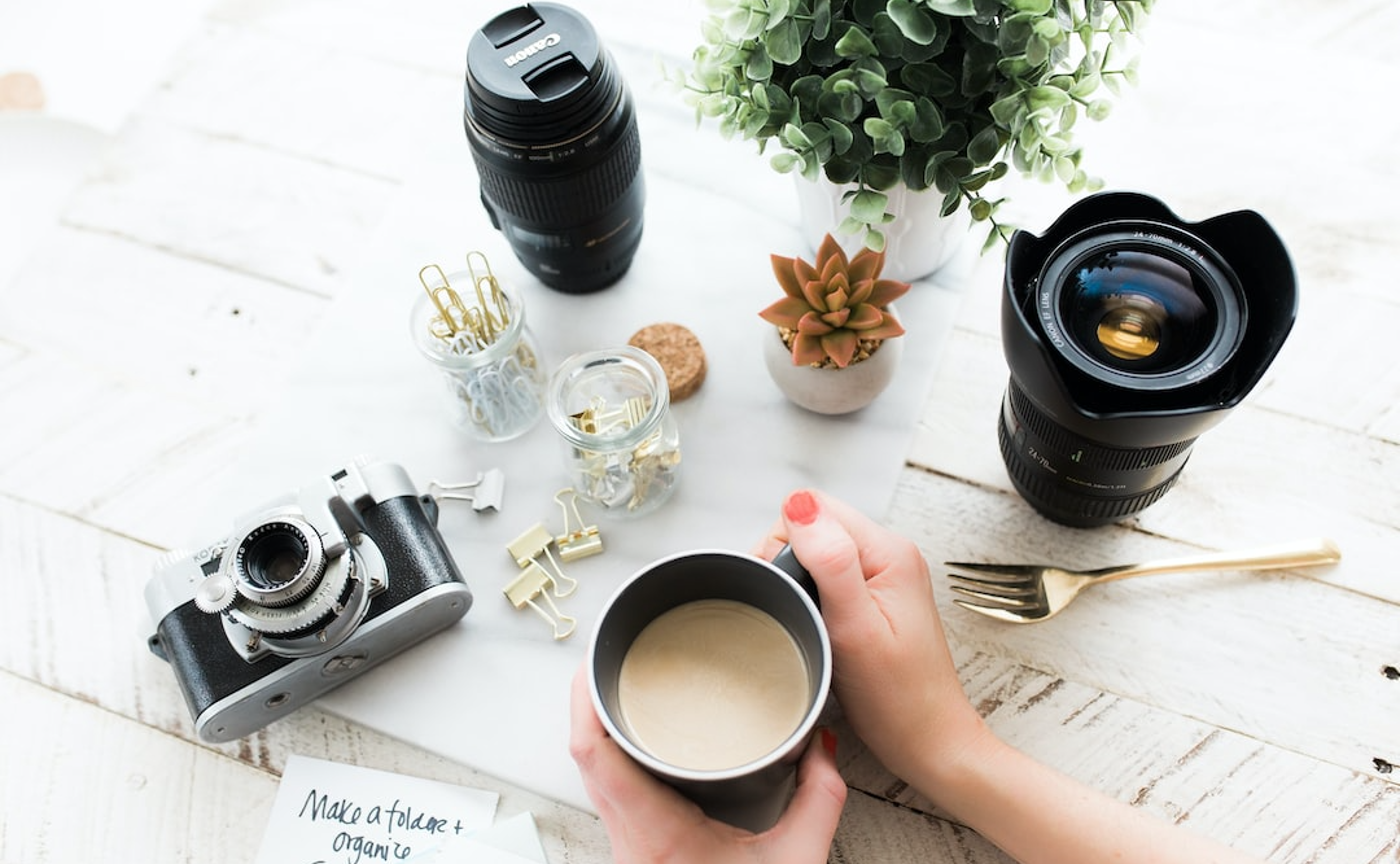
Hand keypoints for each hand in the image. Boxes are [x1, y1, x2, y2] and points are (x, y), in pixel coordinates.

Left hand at [568, 665, 846, 863]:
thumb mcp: (796, 862)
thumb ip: (819, 798)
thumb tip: (824, 744)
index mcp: (653, 833)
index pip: (592, 754)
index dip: (584, 702)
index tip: (595, 662)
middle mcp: (628, 837)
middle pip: (583, 751)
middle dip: (589, 695)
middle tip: (609, 650)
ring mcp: (627, 844)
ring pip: (591, 769)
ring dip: (597, 720)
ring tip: (618, 675)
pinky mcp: (637, 847)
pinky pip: (608, 785)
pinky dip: (613, 746)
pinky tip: (633, 726)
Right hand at [754, 489, 990, 796]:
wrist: (928, 741)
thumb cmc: (898, 698)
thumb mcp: (855, 628)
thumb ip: (830, 561)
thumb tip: (800, 506)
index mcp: (888, 551)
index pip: (813, 508)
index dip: (783, 543)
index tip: (786, 590)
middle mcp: (890, 554)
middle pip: (813, 526)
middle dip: (788, 564)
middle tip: (798, 614)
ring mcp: (884, 575)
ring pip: (816, 552)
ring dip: (799, 583)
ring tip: (810, 624)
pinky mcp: (876, 597)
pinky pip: (827, 576)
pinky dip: (812, 598)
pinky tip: (818, 627)